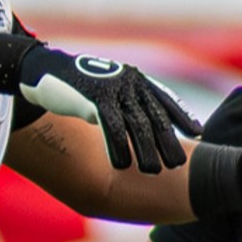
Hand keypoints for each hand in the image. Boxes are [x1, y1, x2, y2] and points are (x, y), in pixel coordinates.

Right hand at [18, 47, 201, 172]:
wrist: (44, 69)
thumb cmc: (79, 85)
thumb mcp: (108, 91)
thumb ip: (128, 104)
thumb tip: (147, 131)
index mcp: (135, 79)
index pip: (165, 99)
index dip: (182, 116)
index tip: (198, 133)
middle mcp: (129, 82)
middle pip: (154, 116)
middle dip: (167, 142)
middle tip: (177, 165)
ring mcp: (112, 88)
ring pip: (136, 124)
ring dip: (145, 150)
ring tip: (153, 171)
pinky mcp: (94, 97)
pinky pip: (111, 126)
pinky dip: (117, 147)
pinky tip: (121, 165)